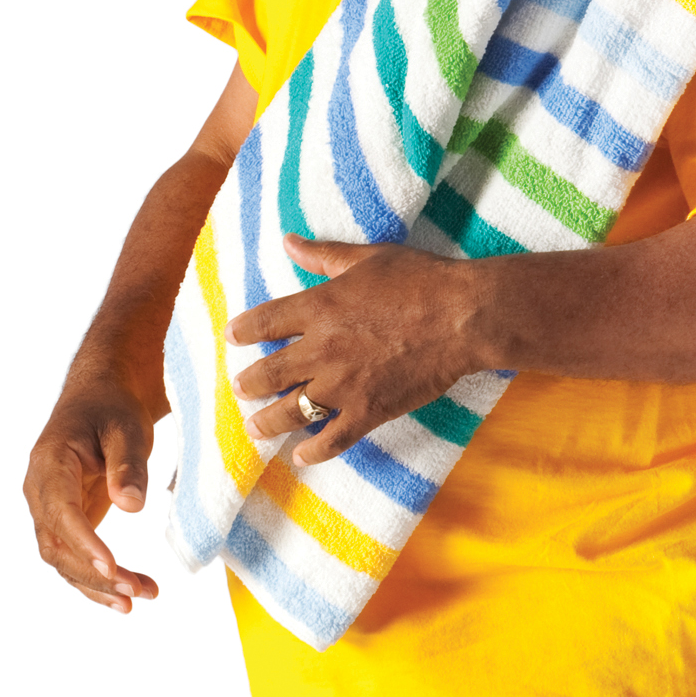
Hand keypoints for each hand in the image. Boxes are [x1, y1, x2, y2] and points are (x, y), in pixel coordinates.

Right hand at [24, 373, 158, 611]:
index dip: (84, 543)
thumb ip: (128, 465)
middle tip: (136, 592)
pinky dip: (97, 580)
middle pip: (57, 545)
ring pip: (62, 559)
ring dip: (98, 584)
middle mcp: (40, 491)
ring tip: (141, 596)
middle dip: (94, 574)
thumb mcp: (127, 429)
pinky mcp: (65, 522)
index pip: (61, 511)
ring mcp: (49, 509)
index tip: (113, 567)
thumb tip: (131, 505)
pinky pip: (73, 558)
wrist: (99, 400)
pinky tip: (127, 594)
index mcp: (50, 463)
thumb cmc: (111, 410)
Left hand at [229, 236, 489, 465]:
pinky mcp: (369, 411)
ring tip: (255, 427)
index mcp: (318, 308)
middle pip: (267, 374)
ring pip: (290, 412)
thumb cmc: (420, 280)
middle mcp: (321, 350)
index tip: (232, 337)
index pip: (263, 323)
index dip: (242, 331)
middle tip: (239, 389)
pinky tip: (300, 456)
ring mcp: (343, 385)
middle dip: (247, 384)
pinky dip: (312, 452)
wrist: (463, 316)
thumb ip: (323, 255)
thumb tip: (289, 240)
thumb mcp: (367, 258)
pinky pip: (331, 440)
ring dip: (267, 422)